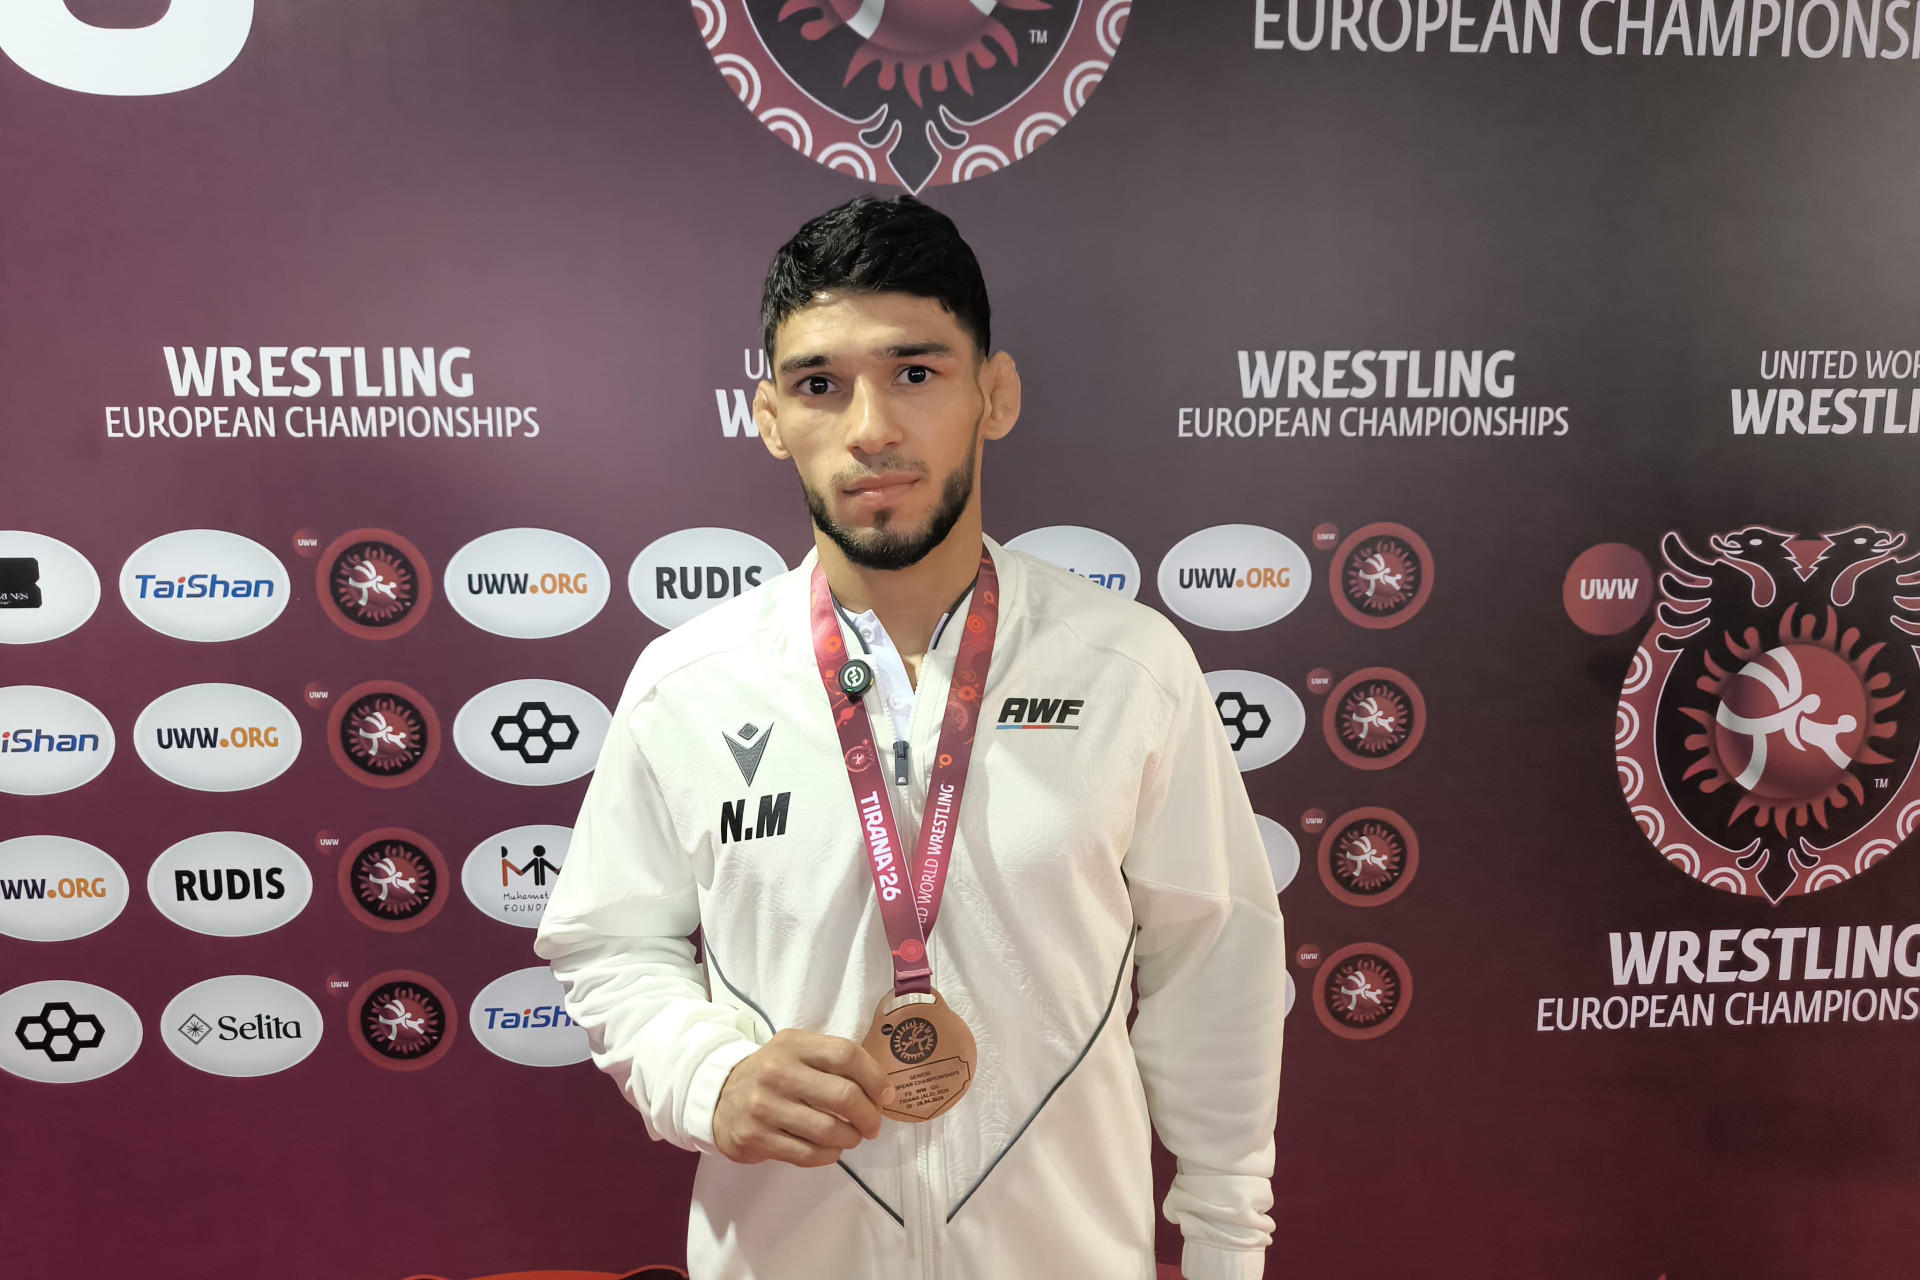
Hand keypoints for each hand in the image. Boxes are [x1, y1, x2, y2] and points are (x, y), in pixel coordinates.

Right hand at [713, 1029, 894, 1166]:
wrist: (719, 1096)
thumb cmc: (772, 1074)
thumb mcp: (796, 1053)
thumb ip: (834, 1064)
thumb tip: (883, 1092)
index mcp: (792, 1044)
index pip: (846, 1055)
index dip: (875, 1078)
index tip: (886, 1095)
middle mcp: (777, 1072)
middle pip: (843, 1096)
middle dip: (869, 1115)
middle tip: (873, 1125)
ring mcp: (764, 1108)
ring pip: (829, 1131)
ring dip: (851, 1138)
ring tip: (851, 1137)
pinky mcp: (756, 1139)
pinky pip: (808, 1155)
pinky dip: (830, 1155)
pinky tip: (831, 1149)